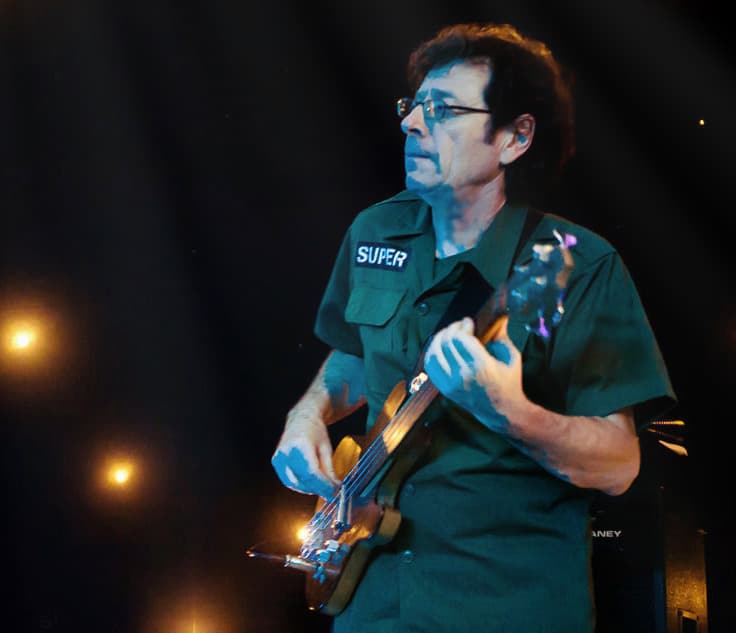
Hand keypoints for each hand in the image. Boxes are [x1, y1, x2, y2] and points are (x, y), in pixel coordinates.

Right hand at [271, 412, 338, 498]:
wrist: (301, 419)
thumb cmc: (315, 431)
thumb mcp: (326, 449)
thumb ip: (329, 470)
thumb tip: (334, 489)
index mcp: (300, 444)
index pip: (311, 472)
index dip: (323, 485)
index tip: (334, 491)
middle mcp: (286, 451)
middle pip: (302, 479)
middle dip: (318, 489)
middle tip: (331, 491)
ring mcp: (279, 457)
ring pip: (294, 483)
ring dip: (310, 489)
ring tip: (322, 486)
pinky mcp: (276, 462)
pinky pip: (288, 480)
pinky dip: (301, 485)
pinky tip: (311, 483)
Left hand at [424, 316, 525, 431]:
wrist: (502, 412)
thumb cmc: (509, 383)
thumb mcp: (511, 357)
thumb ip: (502, 335)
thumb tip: (499, 316)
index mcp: (481, 367)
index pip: (461, 338)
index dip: (463, 325)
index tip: (469, 321)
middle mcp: (463, 376)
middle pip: (446, 343)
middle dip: (452, 329)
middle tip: (459, 326)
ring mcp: (451, 384)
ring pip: (434, 353)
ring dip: (439, 338)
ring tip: (448, 334)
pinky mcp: (445, 390)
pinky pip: (430, 366)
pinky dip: (432, 352)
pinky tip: (440, 346)